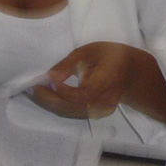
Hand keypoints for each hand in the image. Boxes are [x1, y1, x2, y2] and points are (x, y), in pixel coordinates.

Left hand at [31, 42, 165, 125]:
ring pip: (72, 112)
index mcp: (107, 80)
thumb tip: (49, 77)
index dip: (64, 92)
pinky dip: (58, 106)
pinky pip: (74, 112)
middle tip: (34, 88)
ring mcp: (102, 110)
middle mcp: (106, 100)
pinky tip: (47, 97)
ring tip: (37, 91)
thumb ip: (67, 64)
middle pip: (75, 107)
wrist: (131, 72)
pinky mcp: (97, 114)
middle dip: (51, 99)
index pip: (84, 94)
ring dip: (52, 104)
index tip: (47, 82)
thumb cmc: (109, 57)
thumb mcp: (88, 51)